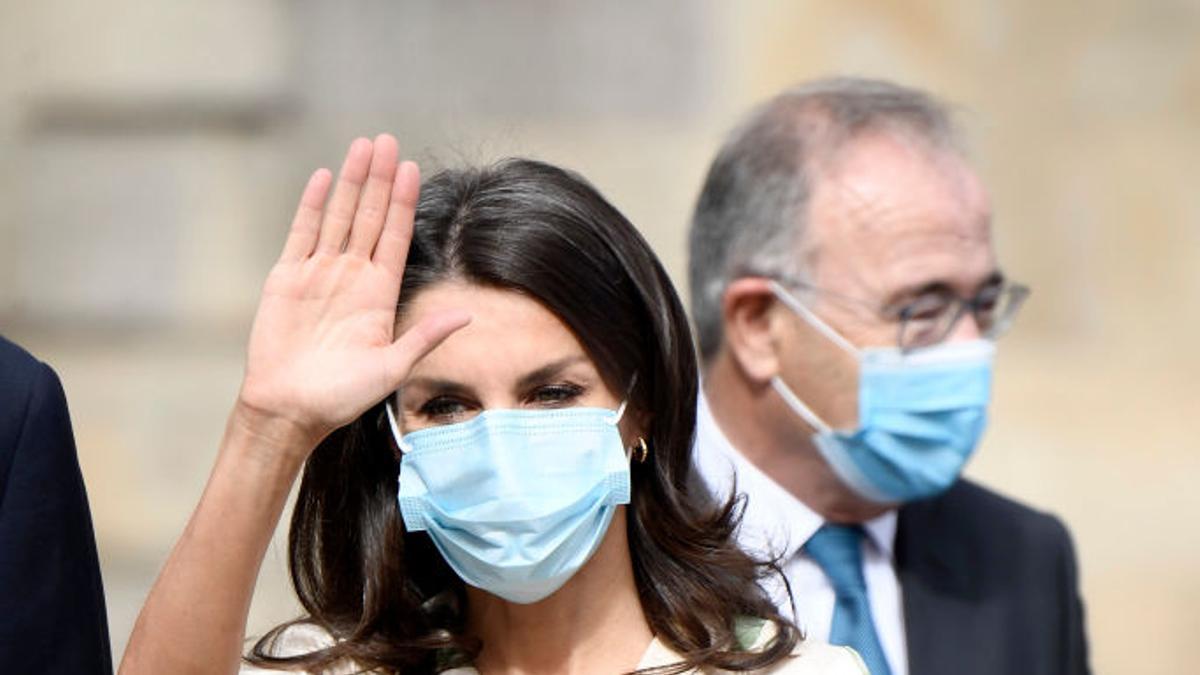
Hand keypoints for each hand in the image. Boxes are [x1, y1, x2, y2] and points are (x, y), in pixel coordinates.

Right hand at [236, 135, 468, 453]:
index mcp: (378, 295)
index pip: (394, 237)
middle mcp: (352, 277)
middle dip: (379, 179)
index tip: (412, 167)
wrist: (289, 410)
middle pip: (368, 217)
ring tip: (362, 146)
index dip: (402, 202)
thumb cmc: (341, 397)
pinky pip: (301, 234)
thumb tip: (468, 315)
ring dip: (349, 182)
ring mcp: (319, 274)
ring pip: (338, 217)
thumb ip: (425, 336)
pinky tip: (323, 177)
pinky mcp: (287, 278)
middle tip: (387, 140)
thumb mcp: (392, 368)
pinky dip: (311, 205)